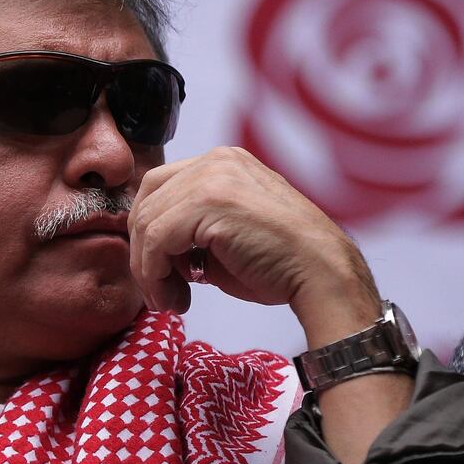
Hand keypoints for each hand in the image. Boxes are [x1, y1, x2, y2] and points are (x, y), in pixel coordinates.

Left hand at [127, 147, 380, 342]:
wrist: (321, 272)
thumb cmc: (280, 264)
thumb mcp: (224, 239)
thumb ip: (187, 234)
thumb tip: (153, 254)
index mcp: (222, 164)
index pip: (158, 190)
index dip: (148, 234)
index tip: (158, 273)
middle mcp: (215, 162)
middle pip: (146, 203)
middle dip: (143, 253)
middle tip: (159, 292)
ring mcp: (211, 177)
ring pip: (146, 223)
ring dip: (148, 270)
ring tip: (169, 300)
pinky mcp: (208, 203)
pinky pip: (155, 240)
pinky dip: (154, 274)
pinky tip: (175, 297)